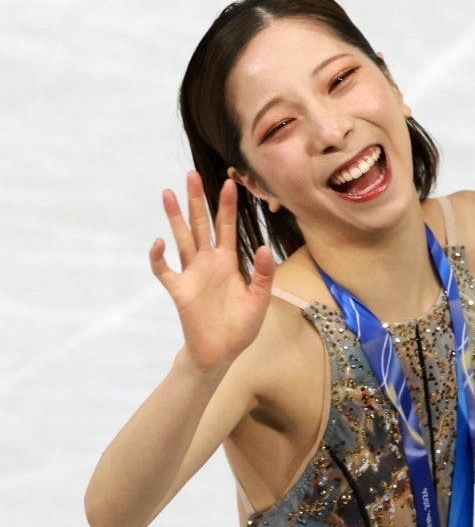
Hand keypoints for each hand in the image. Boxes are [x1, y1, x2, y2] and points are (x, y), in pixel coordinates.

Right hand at [149, 172, 275, 373]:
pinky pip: (164, 270)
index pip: (226, 227)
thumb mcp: (260, 298)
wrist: (222, 352)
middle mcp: (208, 262)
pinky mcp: (179, 290)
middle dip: (197, 200)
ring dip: (174, 217)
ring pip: (181, 239)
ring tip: (167, 193)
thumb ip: (264, 273)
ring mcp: (191, 274)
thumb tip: (264, 246)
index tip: (229, 182)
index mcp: (228, 262)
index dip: (227, 206)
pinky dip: (159, 257)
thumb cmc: (242, 325)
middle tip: (192, 174)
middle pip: (201, 224)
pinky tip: (158, 242)